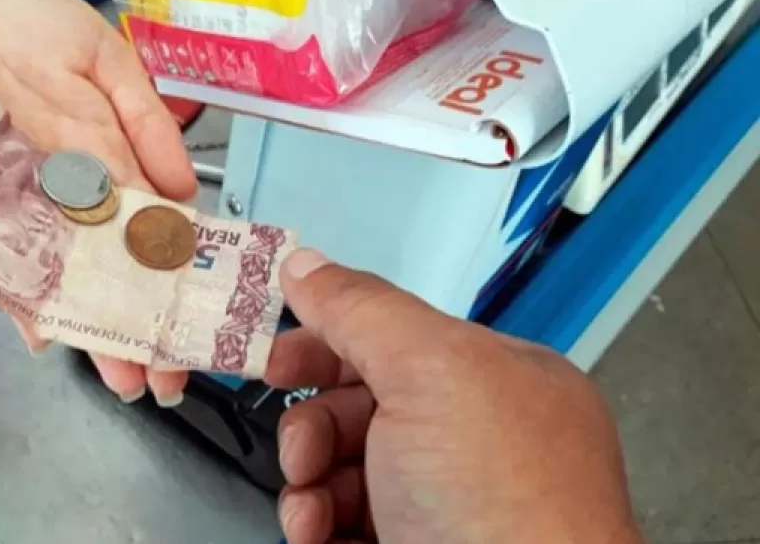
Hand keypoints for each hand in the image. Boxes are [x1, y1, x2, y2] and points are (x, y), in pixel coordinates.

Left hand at [0, 0, 197, 404]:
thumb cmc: (25, 20)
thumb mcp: (104, 57)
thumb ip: (145, 116)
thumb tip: (186, 190)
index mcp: (104, 159)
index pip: (145, 230)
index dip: (172, 277)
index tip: (197, 321)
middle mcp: (61, 190)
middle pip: (101, 267)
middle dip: (132, 322)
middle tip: (159, 378)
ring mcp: (12, 197)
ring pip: (53, 272)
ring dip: (84, 323)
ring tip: (114, 371)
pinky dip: (10, 291)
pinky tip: (39, 330)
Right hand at [265, 249, 642, 543]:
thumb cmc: (508, 509)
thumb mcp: (432, 373)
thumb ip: (364, 310)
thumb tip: (307, 265)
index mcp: (497, 382)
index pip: (397, 337)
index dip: (329, 339)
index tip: (273, 353)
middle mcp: (476, 444)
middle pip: (359, 407)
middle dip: (312, 426)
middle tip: (300, 449)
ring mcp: (446, 506)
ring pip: (342, 470)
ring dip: (306, 485)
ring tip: (309, 510)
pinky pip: (342, 523)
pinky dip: (316, 526)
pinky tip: (316, 535)